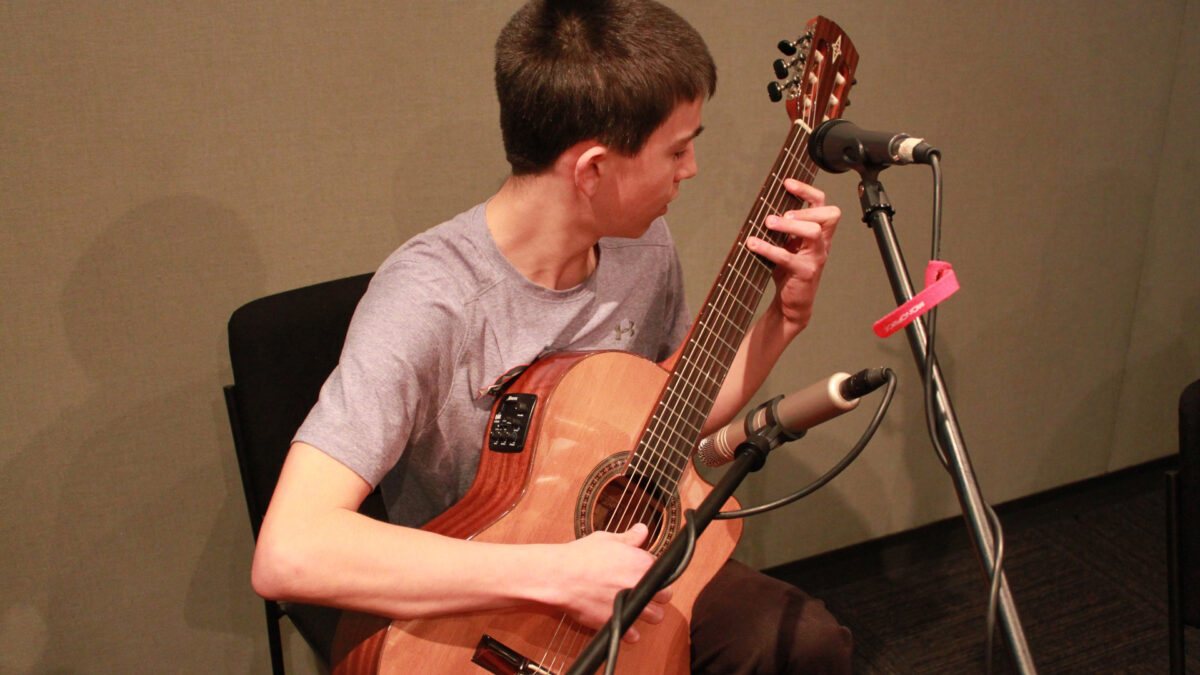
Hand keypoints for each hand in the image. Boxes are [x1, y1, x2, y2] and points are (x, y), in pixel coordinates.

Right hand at [551, 523, 672, 642]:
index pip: (663, 570)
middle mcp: (642, 585)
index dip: (653, 573)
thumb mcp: (607, 539)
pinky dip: (631, 632)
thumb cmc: (581, 556)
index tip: (644, 574)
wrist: (561, 576)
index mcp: (642, 563)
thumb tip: (642, 530)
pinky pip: (635, 634)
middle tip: (643, 591)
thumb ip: (629, 538)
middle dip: (657, 594)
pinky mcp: (618, 621)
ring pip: (656, 616)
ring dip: (649, 613)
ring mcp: (632, 605)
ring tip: (637, 608)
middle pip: (665, 596)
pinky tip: (624, 623)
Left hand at [744, 178, 840, 332]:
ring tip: (769, 223)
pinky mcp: (805, 273)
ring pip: (814, 232)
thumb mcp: (788, 244)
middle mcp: (822, 243)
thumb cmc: (789, 271)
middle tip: (782, 213)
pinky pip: (788, 257)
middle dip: (806, 209)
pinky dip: (768, 249)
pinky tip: (752, 244)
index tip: (787, 183)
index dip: (807, 191)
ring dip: (790, 225)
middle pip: (829, 215)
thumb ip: (782, 228)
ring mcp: (816, 258)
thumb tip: (762, 207)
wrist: (792, 303)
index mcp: (819, 233)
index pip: (823, 204)